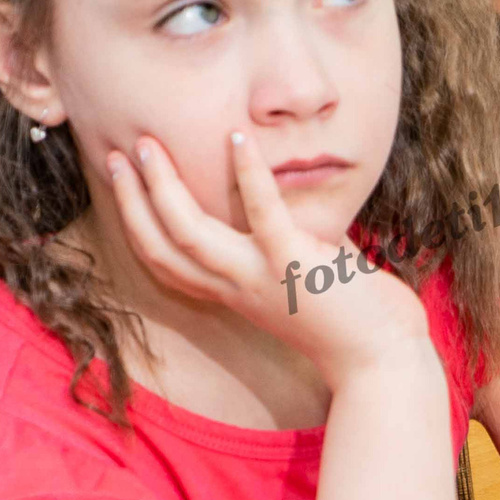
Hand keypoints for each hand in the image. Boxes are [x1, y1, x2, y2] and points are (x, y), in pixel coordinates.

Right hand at [103, 131, 428, 383]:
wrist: (382, 360)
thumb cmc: (351, 318)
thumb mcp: (299, 277)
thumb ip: (282, 244)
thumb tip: (283, 202)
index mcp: (233, 292)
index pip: (164, 262)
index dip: (137, 221)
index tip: (123, 180)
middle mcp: (236, 288)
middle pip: (162, 245)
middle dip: (132, 199)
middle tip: (117, 153)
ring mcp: (261, 276)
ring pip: (190, 232)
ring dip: (163, 187)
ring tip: (149, 146)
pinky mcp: (294, 262)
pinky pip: (262, 213)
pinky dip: (249, 174)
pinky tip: (239, 138)